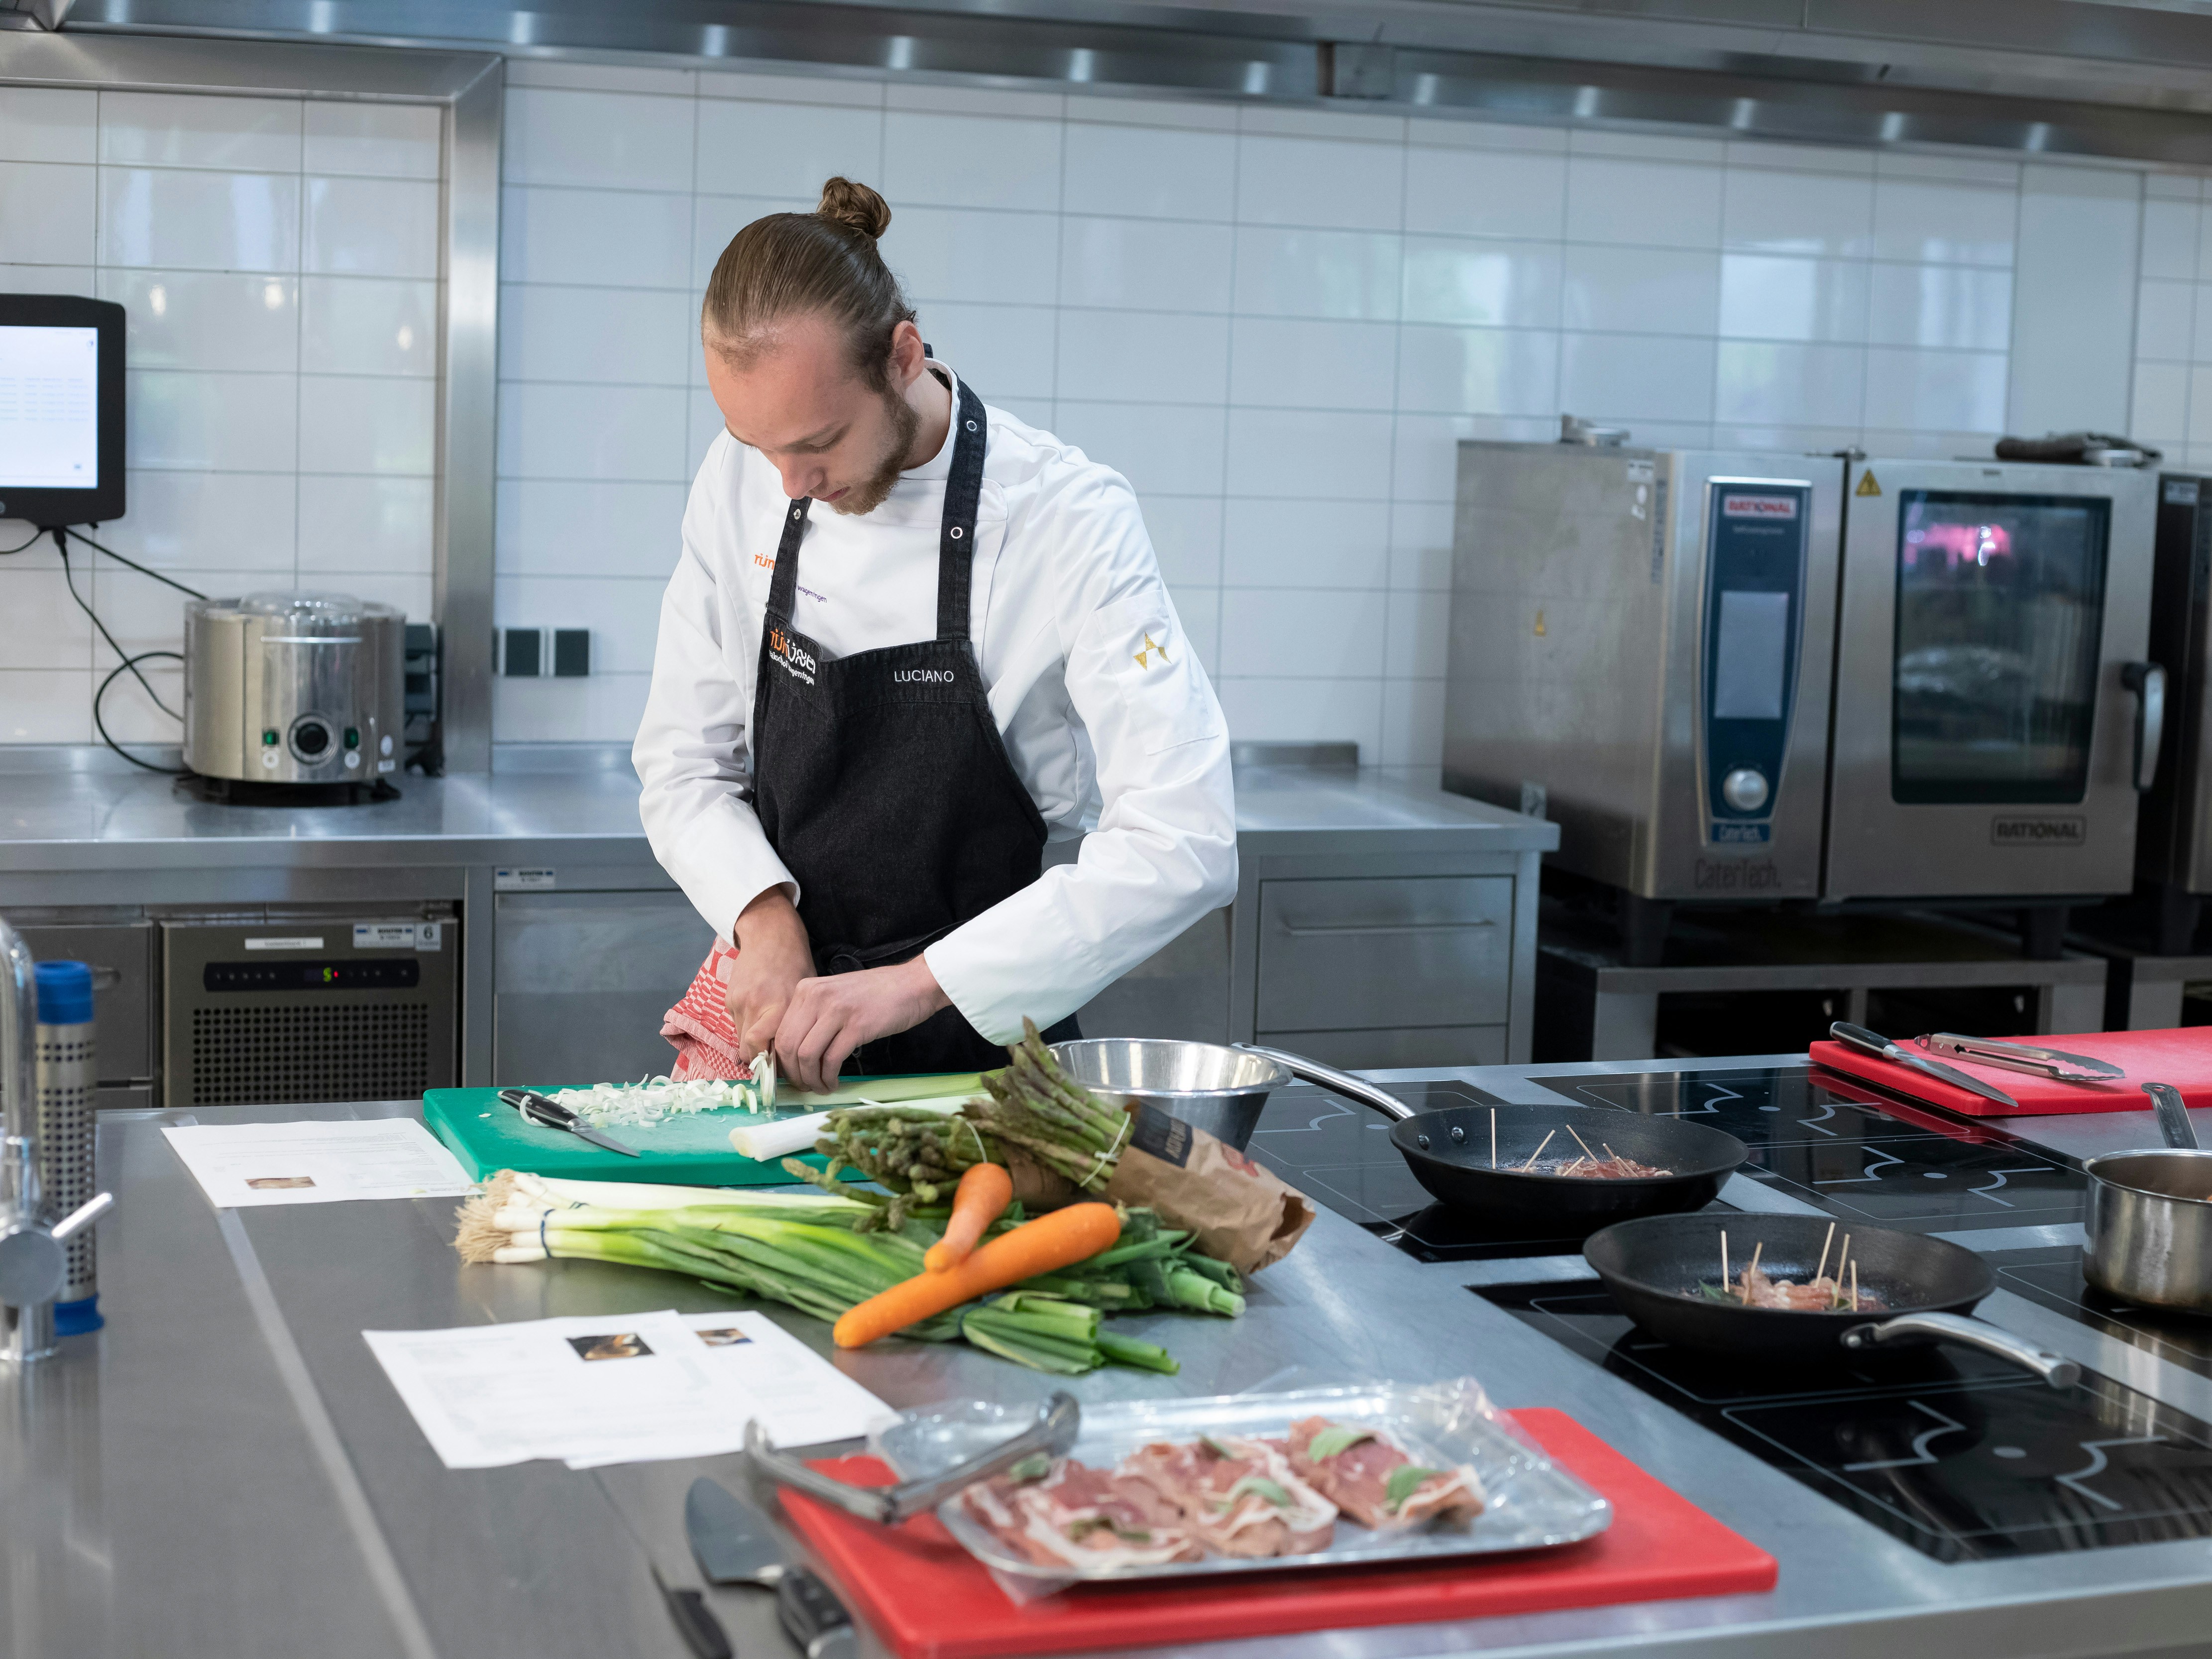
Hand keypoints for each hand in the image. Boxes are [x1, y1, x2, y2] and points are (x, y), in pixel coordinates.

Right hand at [724, 887, 814, 1064]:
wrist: (770, 935)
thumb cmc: (796, 964)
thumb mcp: (805, 995)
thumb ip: (797, 1024)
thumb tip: (795, 1054)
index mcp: (781, 1008)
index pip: (767, 1053)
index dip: (773, 1067)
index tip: (781, 1070)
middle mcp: (757, 1008)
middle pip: (749, 1052)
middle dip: (759, 1060)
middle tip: (772, 1060)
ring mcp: (739, 1003)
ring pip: (740, 1039)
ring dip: (752, 1043)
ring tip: (767, 1034)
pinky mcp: (728, 998)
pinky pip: (735, 1023)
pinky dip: (746, 1025)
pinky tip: (758, 1012)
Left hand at [773, 956, 950, 1093]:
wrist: (913, 984)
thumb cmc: (877, 994)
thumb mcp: (835, 996)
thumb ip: (813, 1016)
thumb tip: (795, 1053)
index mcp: (807, 989)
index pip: (781, 1033)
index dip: (783, 1061)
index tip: (793, 1075)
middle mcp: (816, 997)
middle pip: (789, 1046)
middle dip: (795, 1074)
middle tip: (806, 1086)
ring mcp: (836, 1010)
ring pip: (807, 1055)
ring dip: (812, 1079)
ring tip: (822, 1087)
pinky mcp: (856, 1026)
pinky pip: (831, 1060)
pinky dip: (829, 1077)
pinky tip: (834, 1082)